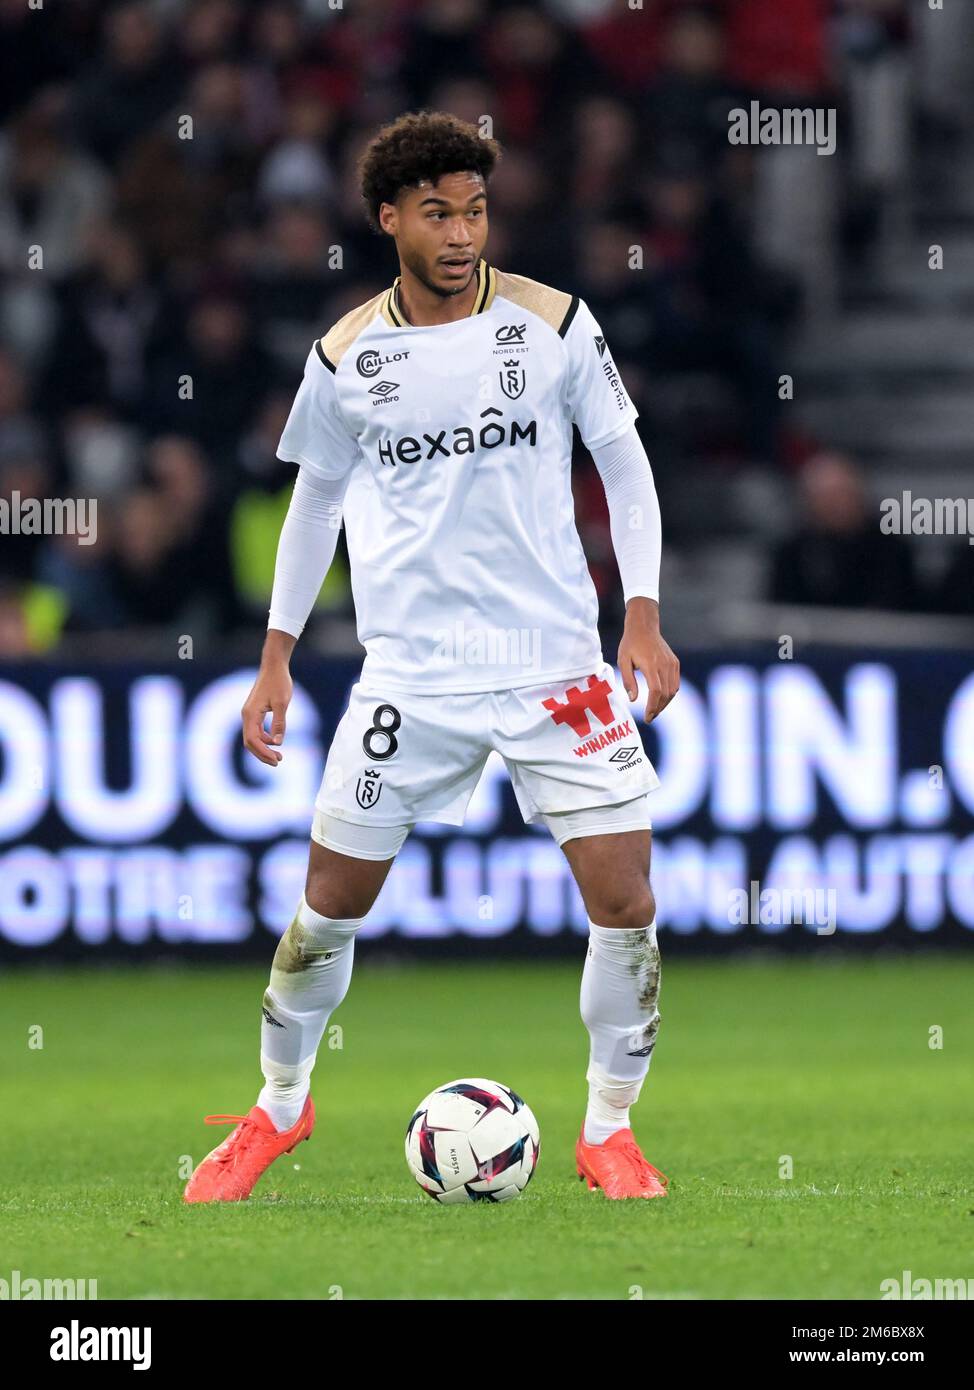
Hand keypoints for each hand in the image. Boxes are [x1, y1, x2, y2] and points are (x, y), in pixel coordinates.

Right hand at [241, 660, 292, 765]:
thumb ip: (279, 723)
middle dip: (262, 754)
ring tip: (279, 755)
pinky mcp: (254, 711)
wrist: (273, 666)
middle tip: (278, 762)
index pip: (252, 740)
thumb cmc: (278, 682)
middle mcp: (246, 715)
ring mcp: (249, 713)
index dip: (263, 752)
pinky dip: (264, 739)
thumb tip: (278, 743)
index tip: (276, 760)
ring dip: (264, 747)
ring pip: (252, 737)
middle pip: (250, 742)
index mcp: (250, 714)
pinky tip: (275, 741)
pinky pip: (256, 730)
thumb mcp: (282, 703)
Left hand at [618, 597, 679, 722]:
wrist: (644, 627)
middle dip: (658, 709)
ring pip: (673, 691)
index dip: (652, 707)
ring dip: (665, 703)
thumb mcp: (623, 661)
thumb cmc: (630, 644)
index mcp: (651, 665)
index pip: (656, 691)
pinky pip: (675, 683)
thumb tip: (633, 699)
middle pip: (666, 694)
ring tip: (655, 710)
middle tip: (649, 717)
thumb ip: (628, 681)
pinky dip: (670, 694)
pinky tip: (661, 699)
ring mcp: (672, 664)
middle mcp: (664, 665)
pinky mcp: (675, 663)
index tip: (647, 717)